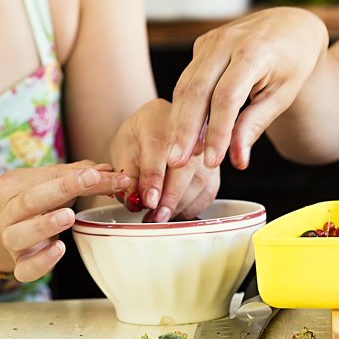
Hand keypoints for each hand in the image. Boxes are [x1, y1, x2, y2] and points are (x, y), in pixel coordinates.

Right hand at [0, 161, 131, 282]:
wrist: (8, 228)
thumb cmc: (37, 199)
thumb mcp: (55, 181)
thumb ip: (82, 174)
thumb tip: (111, 171)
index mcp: (14, 184)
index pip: (47, 176)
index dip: (76, 175)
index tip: (100, 174)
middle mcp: (7, 212)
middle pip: (28, 201)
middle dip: (62, 189)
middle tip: (90, 181)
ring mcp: (9, 240)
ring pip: (18, 235)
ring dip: (45, 225)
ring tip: (69, 217)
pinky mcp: (18, 264)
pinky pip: (24, 268)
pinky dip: (42, 261)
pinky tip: (59, 249)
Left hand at [110, 99, 219, 221]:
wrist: (158, 124)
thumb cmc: (141, 136)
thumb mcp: (124, 148)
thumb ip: (127, 172)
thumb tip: (133, 199)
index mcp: (160, 121)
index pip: (160, 149)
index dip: (154, 179)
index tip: (149, 201)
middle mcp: (189, 132)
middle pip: (186, 166)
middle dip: (171, 197)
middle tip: (156, 217)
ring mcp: (206, 148)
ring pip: (199, 182)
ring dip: (179, 205)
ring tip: (160, 217)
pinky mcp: (214, 167)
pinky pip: (207, 192)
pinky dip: (191, 207)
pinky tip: (175, 211)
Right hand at [165, 7, 328, 169]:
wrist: (289, 26)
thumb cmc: (292, 63)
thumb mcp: (283, 95)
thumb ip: (256, 125)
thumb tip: (237, 160)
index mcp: (253, 52)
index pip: (227, 97)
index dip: (217, 131)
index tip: (212, 161)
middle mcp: (226, 41)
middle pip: (197, 90)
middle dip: (185, 129)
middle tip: (176, 162)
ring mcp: (210, 40)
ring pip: (185, 85)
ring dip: (179, 121)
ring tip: (177, 153)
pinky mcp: (202, 44)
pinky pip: (188, 79)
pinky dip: (184, 107)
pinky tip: (184, 132)